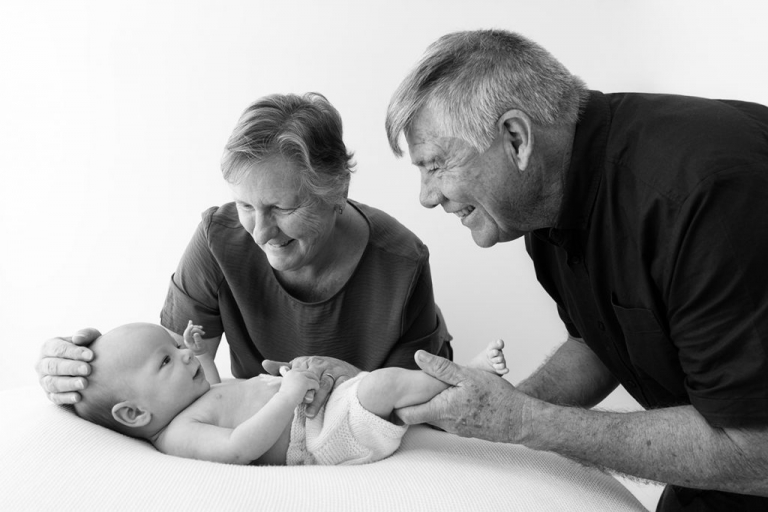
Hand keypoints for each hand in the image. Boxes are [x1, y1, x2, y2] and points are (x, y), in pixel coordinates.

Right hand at [36, 328, 100, 404]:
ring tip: (85, 383)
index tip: (91, 356)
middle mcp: (42, 364)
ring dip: (68, 384)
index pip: (58, 349)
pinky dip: (66, 398)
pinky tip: (79, 397)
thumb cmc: (88, 349)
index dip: (74, 352)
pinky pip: (55, 397)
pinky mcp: (50, 394)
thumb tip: (78, 338)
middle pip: (53, 366)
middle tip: (88, 369)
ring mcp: (44, 380)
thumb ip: (86, 334)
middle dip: (71, 368)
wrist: (90, 366)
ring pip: (52, 383)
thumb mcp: (90, 339)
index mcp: (49, 347)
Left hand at [182, 321, 207, 355]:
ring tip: (203, 331)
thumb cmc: (201, 349)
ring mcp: (188, 337)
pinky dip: (191, 325)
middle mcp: (187, 339)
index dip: (188, 329)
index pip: (186, 334)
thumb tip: (195, 333)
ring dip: (197, 328)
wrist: (201, 351)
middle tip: (203, 333)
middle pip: (189, 331)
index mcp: (188, 342)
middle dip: (196, 329)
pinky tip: (190, 321)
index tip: (192, 325)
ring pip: (191, 329)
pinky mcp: (191, 335)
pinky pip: (190, 329)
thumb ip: (198, 339)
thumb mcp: (201, 345)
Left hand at [262, 356, 360, 417]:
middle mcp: (321, 364)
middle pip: (312, 379)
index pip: (299, 374)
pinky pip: (341, 387)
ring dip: (318, 400)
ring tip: (310, 414)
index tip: (286, 397)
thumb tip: (264, 364)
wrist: (343, 366)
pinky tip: (331, 407)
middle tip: (298, 407)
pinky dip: (336, 395)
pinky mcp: (345, 376)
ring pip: (325, 385)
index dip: (293, 385)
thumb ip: (283, 366)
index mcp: (308, 361)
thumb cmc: (318, 368)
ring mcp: (334, 370)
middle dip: (306, 394)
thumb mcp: (301, 365)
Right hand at [278, 367, 319, 404]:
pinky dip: (316, 387)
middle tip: (316, 382)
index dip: (307, 375)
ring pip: (312, 376)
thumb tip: (302, 381)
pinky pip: (315, 383)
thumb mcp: (288, 386)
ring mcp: (300, 376)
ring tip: (316, 387)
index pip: (301, 370)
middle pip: (308, 372)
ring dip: (316, 381)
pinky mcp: (305, 382)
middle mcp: (295, 372)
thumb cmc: (285, 397)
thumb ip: (294, 381)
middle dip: (313, 377)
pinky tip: (316, 391)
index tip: (310, 379)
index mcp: (290, 372)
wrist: (284, 401)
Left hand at [396, 350, 528, 442]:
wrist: (520, 420)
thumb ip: (440, 368)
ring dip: (431, 404)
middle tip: (409, 388)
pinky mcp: (465, 430)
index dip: (396, 406)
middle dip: (413, 402)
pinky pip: (448, 419)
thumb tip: (417, 357)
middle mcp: (445, 424)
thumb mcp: (467, 375)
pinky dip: (445, 408)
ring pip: (434, 417)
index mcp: (441, 410)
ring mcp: (455, 429)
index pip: (406, 415)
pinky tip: (453, 397)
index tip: (394, 395)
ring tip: (431, 388)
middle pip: (418, 416)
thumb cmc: (496, 396)